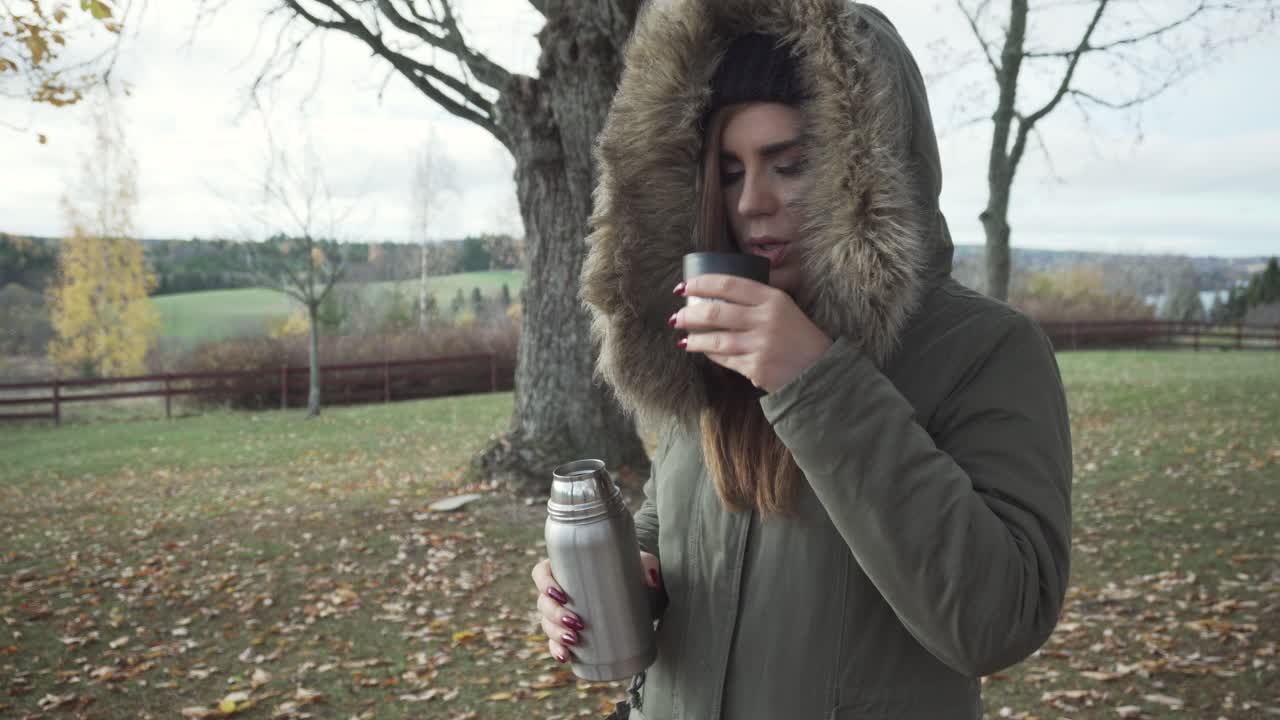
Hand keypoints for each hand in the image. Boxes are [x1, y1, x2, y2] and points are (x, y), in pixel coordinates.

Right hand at [531, 552, 660, 663]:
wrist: (643, 595)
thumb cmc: (635, 572)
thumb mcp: (642, 564)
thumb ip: (648, 565)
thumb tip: (651, 579)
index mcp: (567, 568)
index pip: (541, 572)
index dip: (544, 583)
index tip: (561, 595)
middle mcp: (560, 591)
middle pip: (543, 603)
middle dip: (555, 616)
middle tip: (577, 623)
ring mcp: (563, 613)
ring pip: (547, 624)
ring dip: (555, 634)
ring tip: (574, 641)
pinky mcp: (572, 632)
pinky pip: (556, 643)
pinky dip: (557, 650)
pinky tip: (565, 657)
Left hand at [672, 275, 832, 392]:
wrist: (818, 369)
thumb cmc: (797, 336)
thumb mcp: (783, 308)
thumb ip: (756, 300)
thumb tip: (715, 294)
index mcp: (772, 298)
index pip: (728, 284)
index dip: (701, 284)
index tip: (683, 287)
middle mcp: (765, 319)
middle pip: (715, 312)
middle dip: (689, 314)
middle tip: (676, 316)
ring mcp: (760, 345)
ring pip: (715, 339)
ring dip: (694, 338)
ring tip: (682, 337)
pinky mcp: (756, 367)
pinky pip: (724, 358)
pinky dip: (710, 354)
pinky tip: (702, 350)